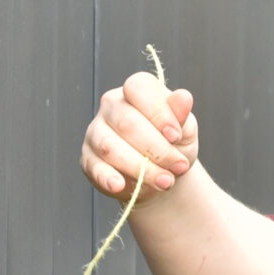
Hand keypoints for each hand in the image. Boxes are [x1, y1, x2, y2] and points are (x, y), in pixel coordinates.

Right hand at [80, 72, 198, 202]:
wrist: (162, 174)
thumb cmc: (173, 144)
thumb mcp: (185, 129)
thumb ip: (181, 115)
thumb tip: (184, 97)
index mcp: (136, 91)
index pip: (139, 88)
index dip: (158, 112)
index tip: (176, 136)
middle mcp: (111, 106)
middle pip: (127, 123)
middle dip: (157, 149)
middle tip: (179, 167)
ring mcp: (96, 132)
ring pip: (110, 147)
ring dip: (140, 168)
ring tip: (164, 182)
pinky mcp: (88, 158)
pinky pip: (94, 167)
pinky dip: (107, 177)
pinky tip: (120, 185)